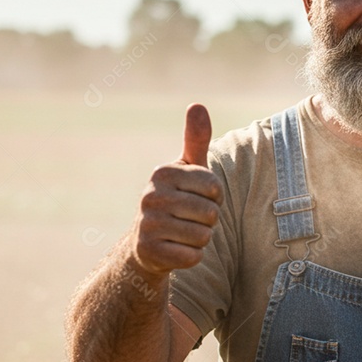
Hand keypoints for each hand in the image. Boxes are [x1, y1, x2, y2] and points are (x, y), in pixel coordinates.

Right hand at [130, 103, 222, 275]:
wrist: (146, 243)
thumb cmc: (176, 199)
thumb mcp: (187, 170)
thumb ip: (195, 140)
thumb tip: (197, 104)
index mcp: (162, 173)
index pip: (214, 187)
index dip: (215, 197)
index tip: (198, 198)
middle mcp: (151, 197)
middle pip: (210, 212)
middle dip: (209, 219)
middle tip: (190, 219)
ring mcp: (148, 225)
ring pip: (203, 235)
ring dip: (201, 239)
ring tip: (184, 233)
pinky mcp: (149, 252)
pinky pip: (193, 256)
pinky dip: (192, 256)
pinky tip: (177, 250)